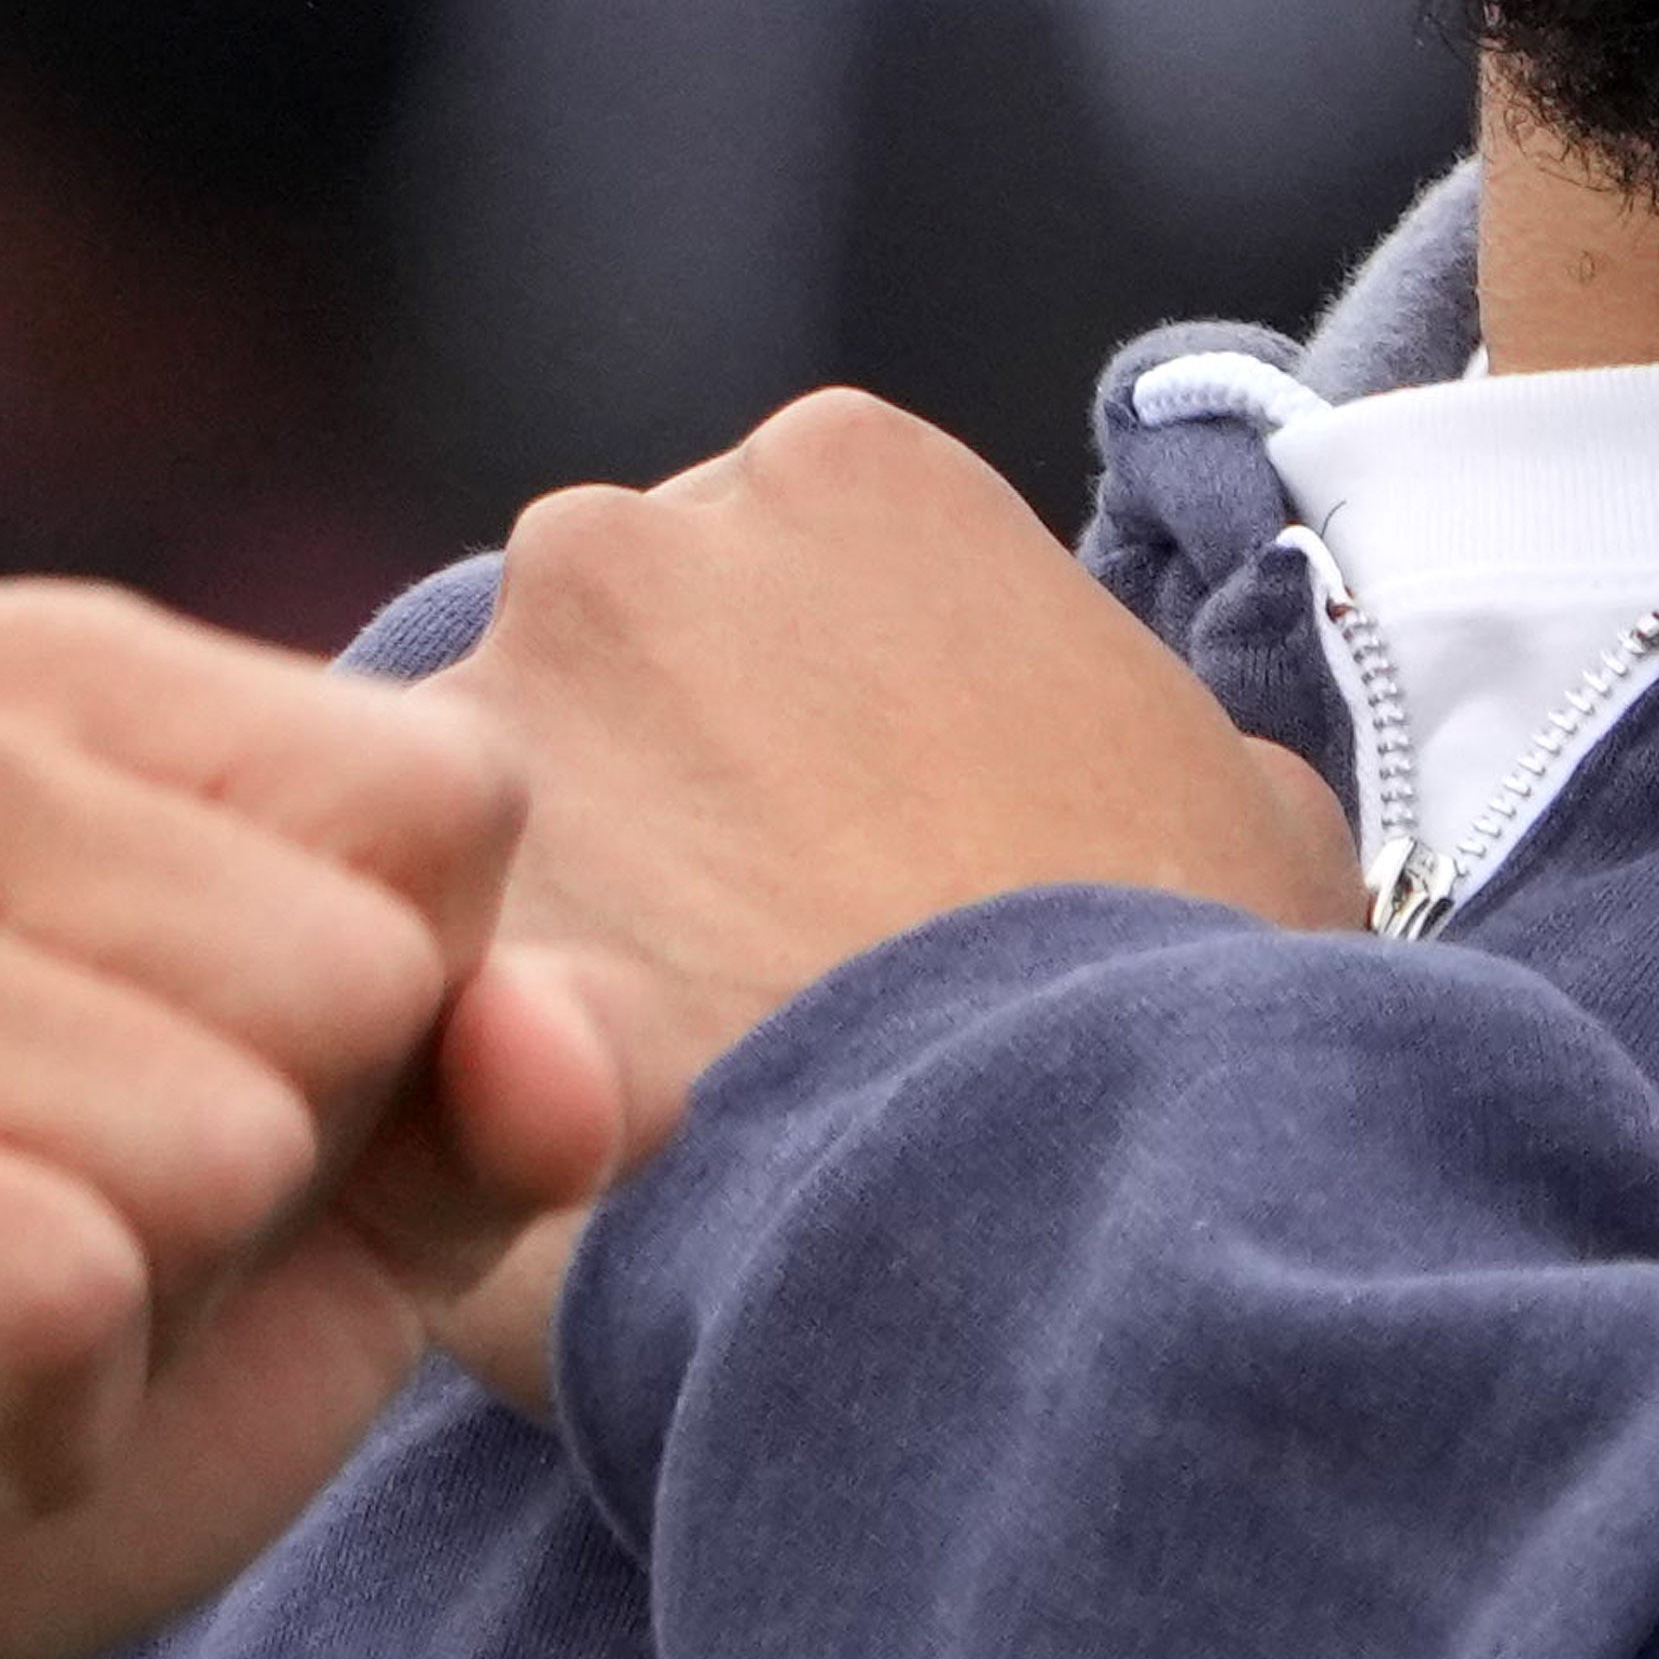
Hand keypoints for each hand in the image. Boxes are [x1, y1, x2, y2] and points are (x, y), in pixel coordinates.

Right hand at [0, 582, 642, 1658]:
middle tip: (63, 1235)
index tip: (183, 1104)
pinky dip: (37, 1423)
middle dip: (257, 1184)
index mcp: (41, 668)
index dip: (380, 1029)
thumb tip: (553, 1051)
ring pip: (216, 1146)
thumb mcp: (380, 1176)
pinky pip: (64, 1297)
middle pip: (345, 975)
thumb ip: (533, 1072)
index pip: (439, 803)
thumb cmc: (83, 1315)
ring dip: (145, 1310)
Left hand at [429, 389, 1362, 1413]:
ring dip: (564, 924)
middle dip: (664, 793)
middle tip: (773, 970)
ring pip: (492, 827)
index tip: (871, 846)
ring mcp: (487, 720)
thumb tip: (1146, 777)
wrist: (1049, 1184)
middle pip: (607, 664)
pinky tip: (606, 1176)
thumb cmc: (1177, 984)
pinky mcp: (403, 923)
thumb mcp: (1255, 806)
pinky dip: (482, 1070)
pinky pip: (421, 994)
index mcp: (845, 475)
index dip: (823, 727)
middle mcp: (628, 544)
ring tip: (695, 1091)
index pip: (777, 570)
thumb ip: (1147, 733)